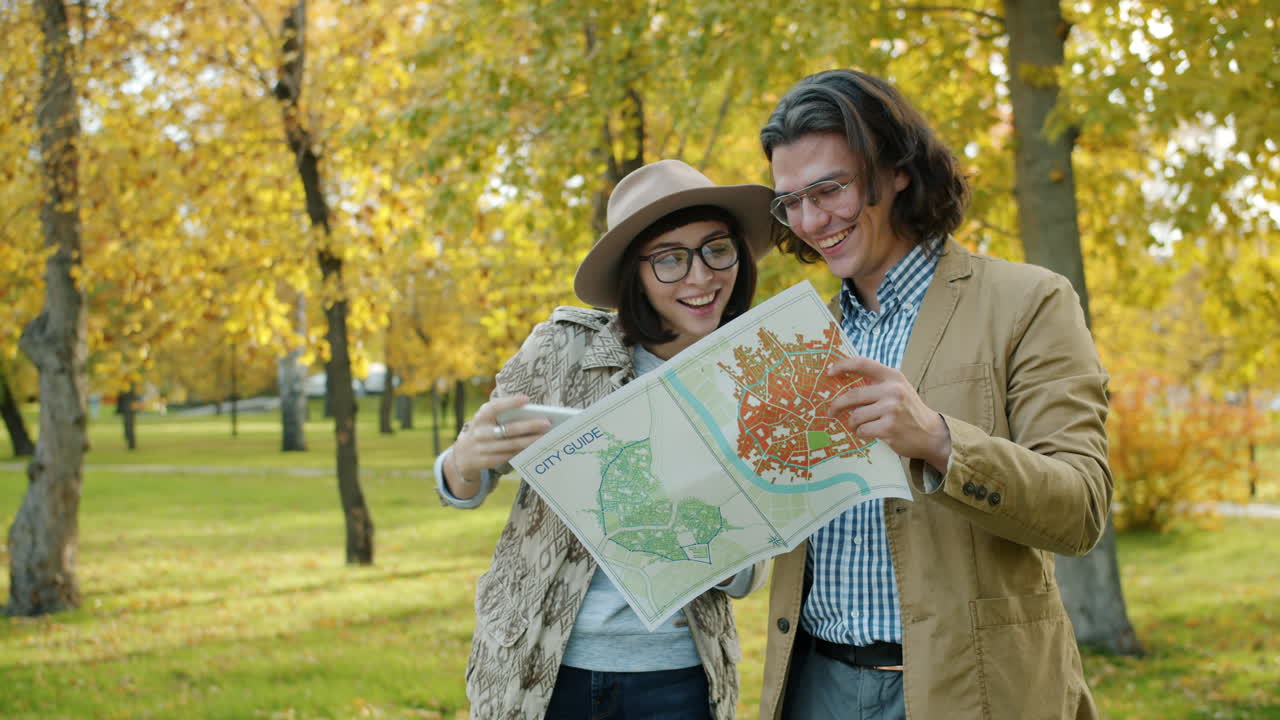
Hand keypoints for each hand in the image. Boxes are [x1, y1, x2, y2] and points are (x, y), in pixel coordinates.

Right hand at [447, 395, 552, 488]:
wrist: (464, 453)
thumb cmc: (485, 429)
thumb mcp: (488, 419)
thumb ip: (503, 414)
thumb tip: (532, 413)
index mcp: (481, 416)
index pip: (495, 407)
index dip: (510, 403)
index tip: (526, 399)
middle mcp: (480, 432)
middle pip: (508, 429)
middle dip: (529, 426)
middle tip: (547, 423)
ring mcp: (481, 448)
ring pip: (510, 445)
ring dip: (530, 441)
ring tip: (545, 437)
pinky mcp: (485, 461)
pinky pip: (508, 456)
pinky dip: (522, 452)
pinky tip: (534, 448)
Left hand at [827, 357, 950, 472]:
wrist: (930, 433)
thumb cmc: (907, 410)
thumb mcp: (897, 389)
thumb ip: (876, 384)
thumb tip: (842, 381)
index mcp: (892, 376)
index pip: (862, 364)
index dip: (842, 366)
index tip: (829, 373)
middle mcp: (892, 390)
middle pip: (852, 395)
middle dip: (837, 405)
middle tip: (831, 412)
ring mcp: (891, 409)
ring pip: (855, 416)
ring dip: (852, 423)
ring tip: (857, 425)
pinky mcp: (889, 428)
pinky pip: (862, 430)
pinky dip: (861, 433)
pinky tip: (868, 432)